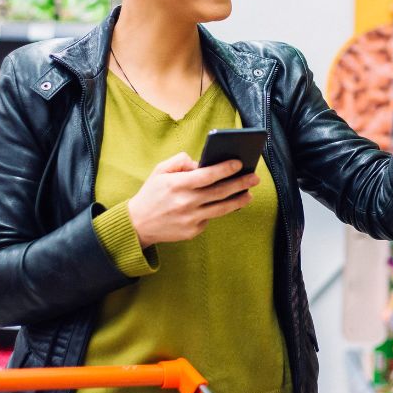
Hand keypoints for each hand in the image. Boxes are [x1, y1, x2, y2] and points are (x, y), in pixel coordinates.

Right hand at [126, 152, 259, 247]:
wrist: (138, 224)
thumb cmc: (151, 193)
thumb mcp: (159, 171)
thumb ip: (180, 161)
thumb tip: (201, 163)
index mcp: (177, 185)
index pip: (207, 175)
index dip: (225, 169)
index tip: (239, 163)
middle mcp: (185, 202)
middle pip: (220, 192)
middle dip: (240, 183)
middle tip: (255, 178)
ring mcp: (190, 219)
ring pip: (221, 209)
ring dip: (238, 200)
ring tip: (249, 194)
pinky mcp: (192, 231)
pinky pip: (210, 218)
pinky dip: (219, 210)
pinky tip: (229, 204)